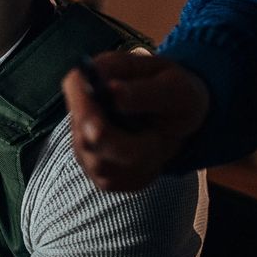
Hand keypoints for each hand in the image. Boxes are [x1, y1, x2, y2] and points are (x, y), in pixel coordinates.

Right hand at [61, 51, 210, 192]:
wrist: (181, 116)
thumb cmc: (177, 94)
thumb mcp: (174, 88)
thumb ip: (143, 92)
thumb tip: (110, 91)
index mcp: (99, 75)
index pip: (74, 85)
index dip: (86, 104)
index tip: (114, 119)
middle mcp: (83, 109)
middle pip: (87, 136)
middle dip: (128, 146)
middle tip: (156, 139)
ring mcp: (85, 141)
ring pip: (102, 165)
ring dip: (140, 160)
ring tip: (157, 142)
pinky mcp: (96, 168)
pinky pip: (114, 182)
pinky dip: (140, 174)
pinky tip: (151, 157)